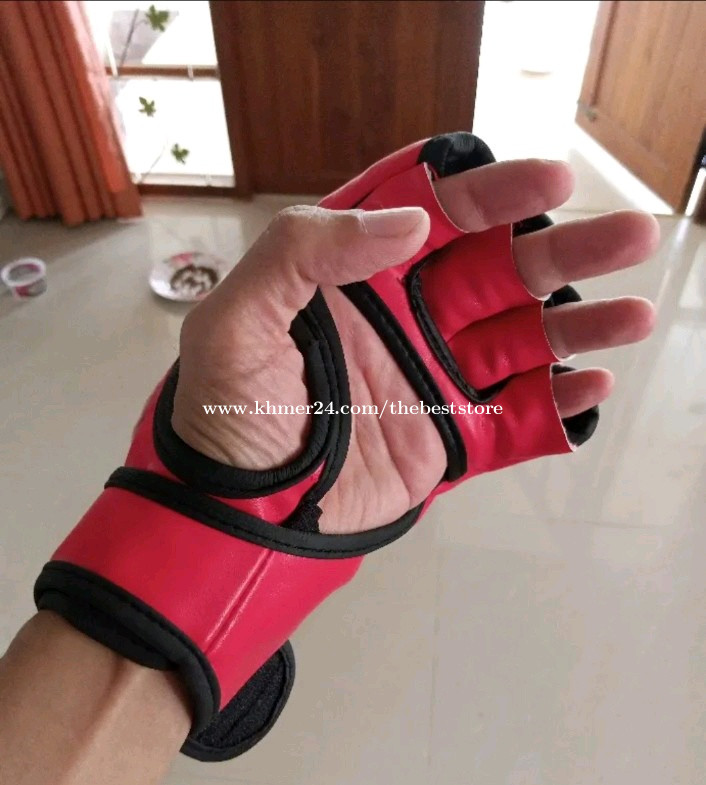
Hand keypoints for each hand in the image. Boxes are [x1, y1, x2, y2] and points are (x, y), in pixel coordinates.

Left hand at [173, 159, 657, 533]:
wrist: (238, 514)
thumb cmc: (225, 414)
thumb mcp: (235, 320)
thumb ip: (301, 251)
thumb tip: (405, 222)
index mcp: (355, 278)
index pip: (432, 216)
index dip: (488, 192)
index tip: (545, 180)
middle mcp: (405, 319)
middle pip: (496, 270)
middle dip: (561, 251)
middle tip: (629, 234)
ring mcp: (432, 379)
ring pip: (522, 340)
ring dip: (579, 324)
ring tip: (633, 313)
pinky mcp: (450, 439)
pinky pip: (516, 418)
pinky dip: (558, 405)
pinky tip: (591, 386)